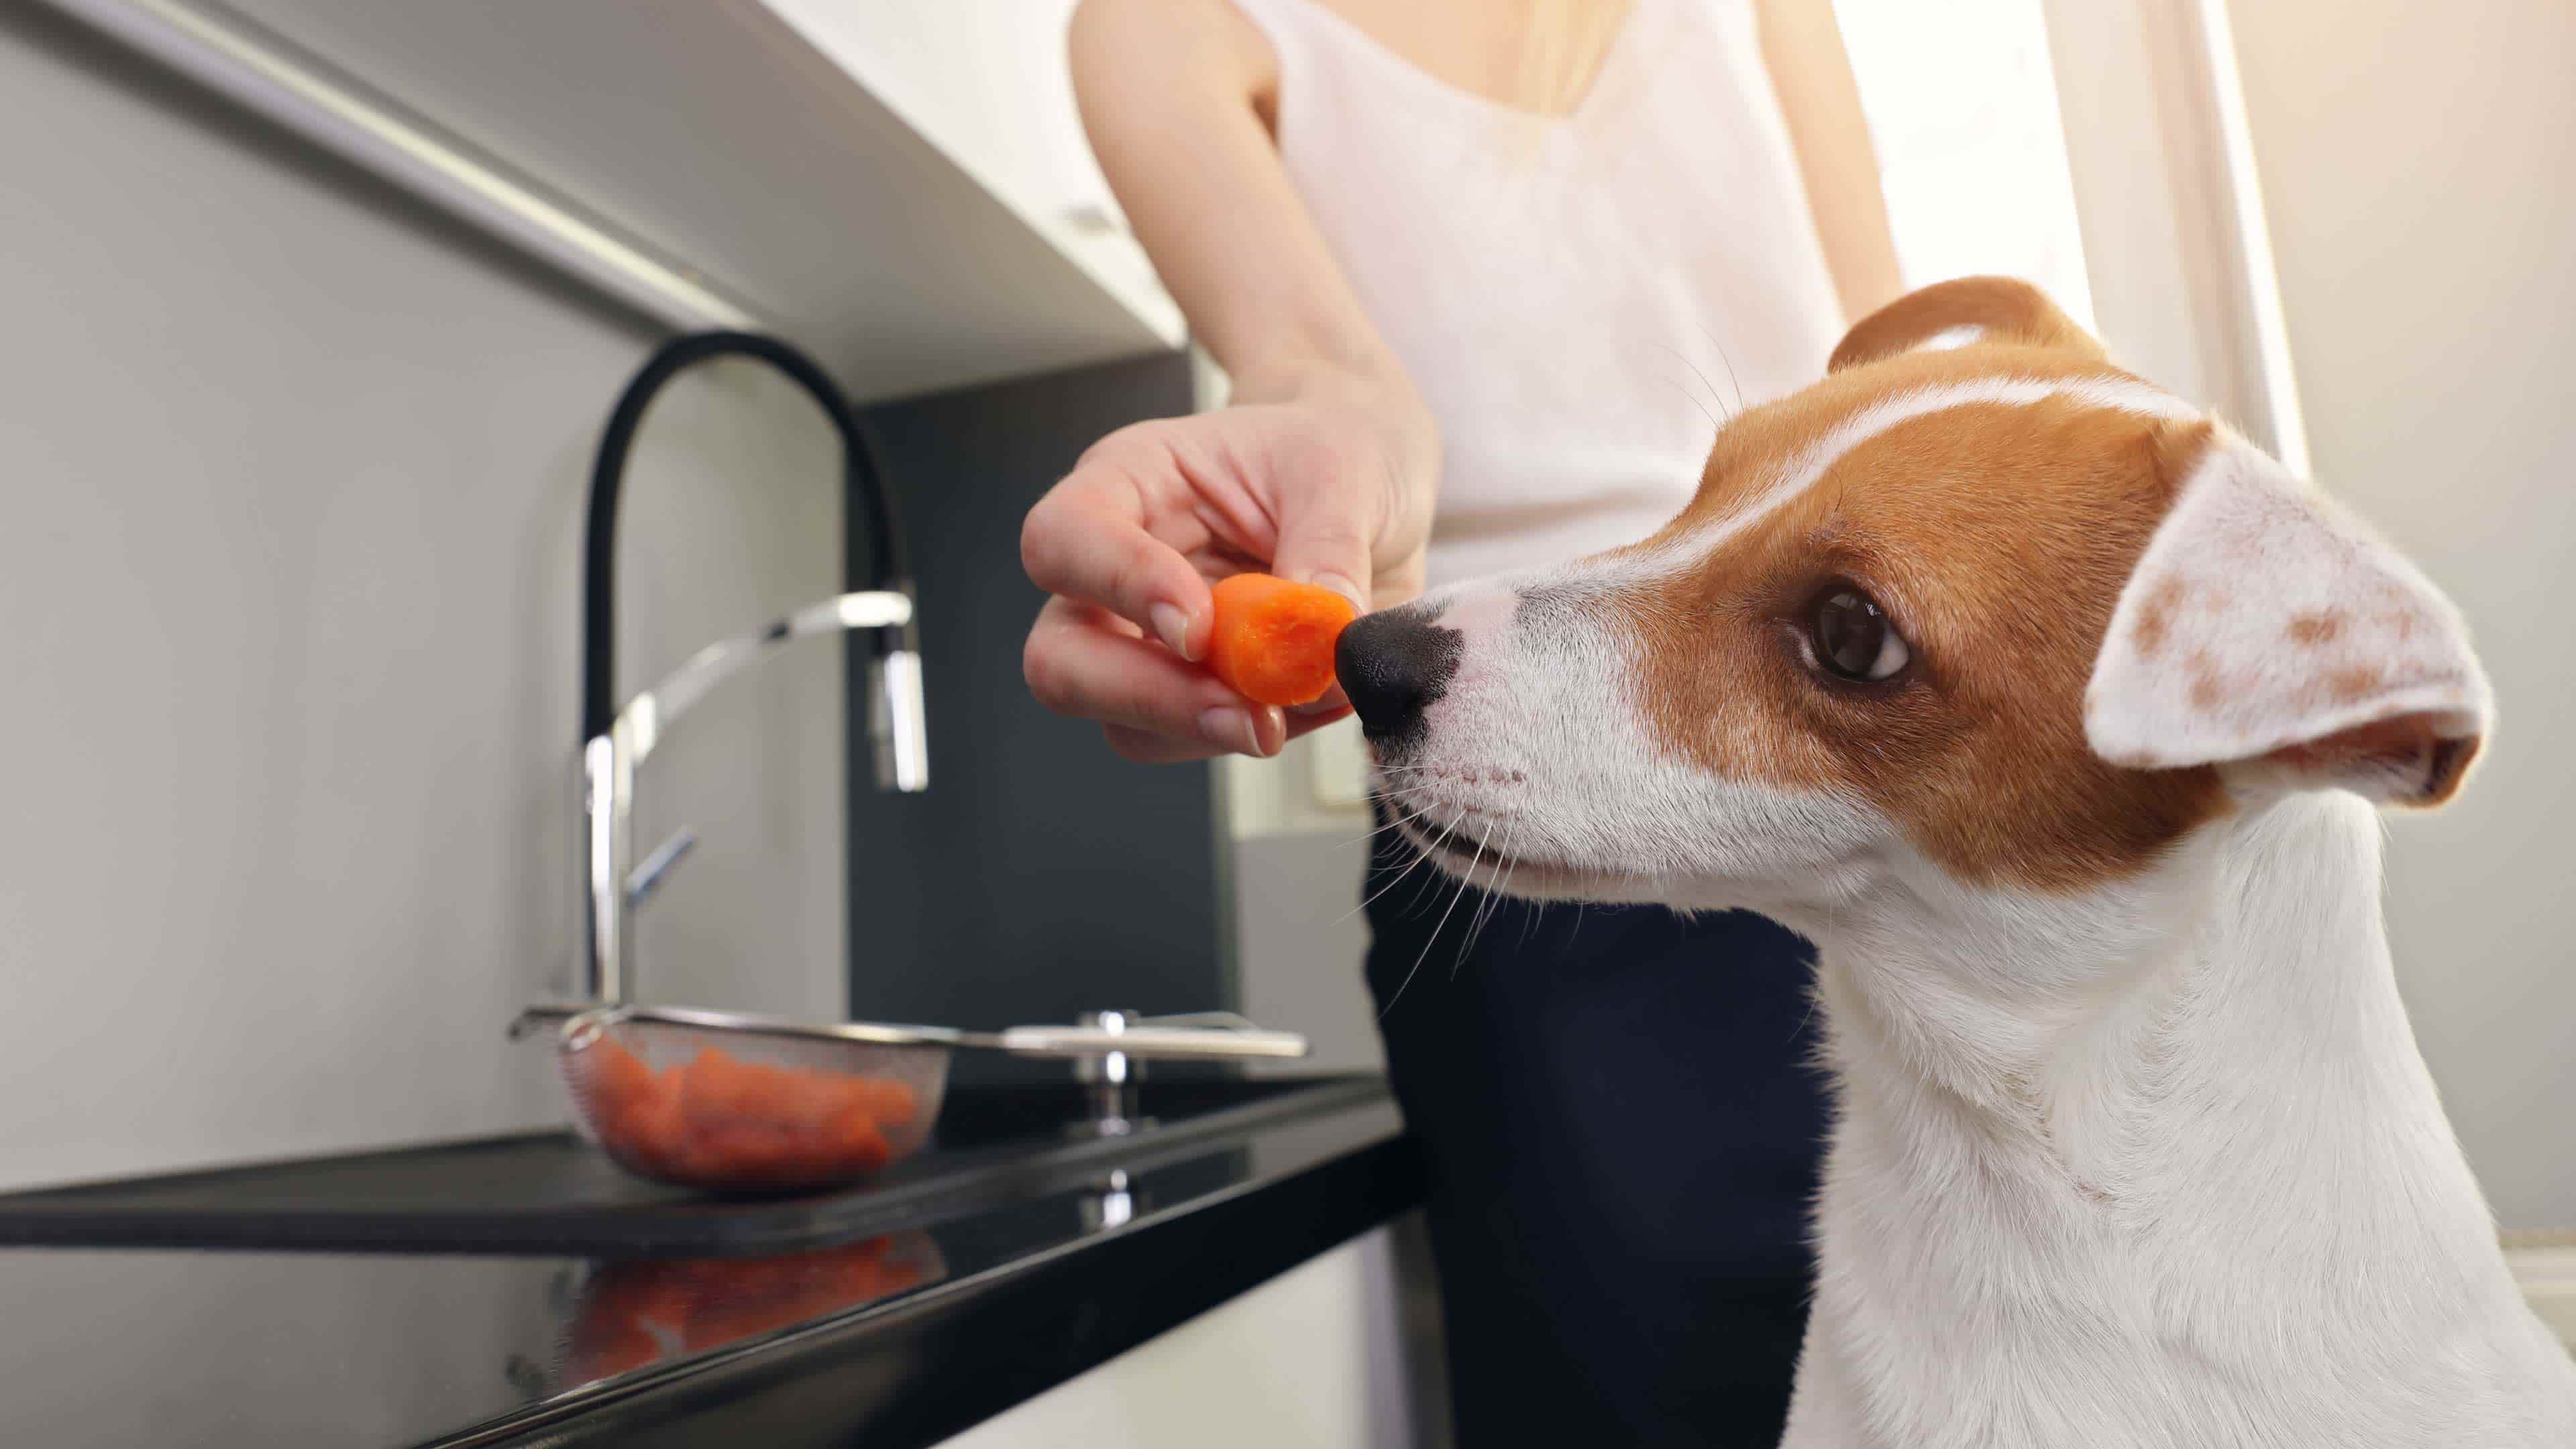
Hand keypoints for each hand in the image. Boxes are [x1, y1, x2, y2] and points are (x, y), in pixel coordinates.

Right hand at [1020, 376, 1434, 761]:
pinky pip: (1191, 740)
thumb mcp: (1345, 472)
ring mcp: (1144, 644)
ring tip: (1309, 696)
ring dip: (1214, 728)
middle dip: (1152, 697)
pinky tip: (1317, 697)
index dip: (1119, 587)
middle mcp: (1113, 572)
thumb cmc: (1335, 457)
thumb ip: (1329, 547)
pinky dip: (1256, 732)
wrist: (1376, 495)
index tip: (1199, 628)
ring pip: (1123, 721)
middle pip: (1060, 658)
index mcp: (1129, 484)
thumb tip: (1320, 635)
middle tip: (1249, 712)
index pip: (1064, 538)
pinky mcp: (1189, 694)